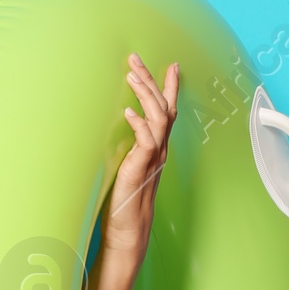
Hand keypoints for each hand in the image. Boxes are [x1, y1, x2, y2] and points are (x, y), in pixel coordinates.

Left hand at [101, 54, 177, 274]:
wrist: (128, 231)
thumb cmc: (125, 202)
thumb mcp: (126, 167)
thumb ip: (128, 149)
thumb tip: (117, 130)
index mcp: (156, 147)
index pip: (167, 110)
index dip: (170, 88)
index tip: (171, 65)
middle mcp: (159, 149)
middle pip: (162, 106)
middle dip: (151, 80)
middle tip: (136, 59)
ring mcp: (153, 157)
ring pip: (158, 117)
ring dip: (145, 94)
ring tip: (132, 75)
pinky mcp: (142, 167)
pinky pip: (146, 140)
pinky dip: (139, 123)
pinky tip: (128, 111)